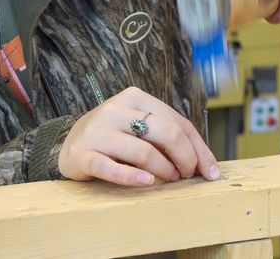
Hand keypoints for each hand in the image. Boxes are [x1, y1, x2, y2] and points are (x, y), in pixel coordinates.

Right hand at [57, 86, 220, 186]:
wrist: (68, 144)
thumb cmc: (114, 137)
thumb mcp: (139, 127)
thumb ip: (167, 137)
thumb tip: (207, 165)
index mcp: (135, 98)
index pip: (178, 122)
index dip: (199, 149)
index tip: (211, 173)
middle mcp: (116, 109)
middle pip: (166, 133)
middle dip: (185, 159)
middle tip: (185, 175)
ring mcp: (98, 131)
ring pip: (143, 152)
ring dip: (164, 170)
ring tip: (168, 180)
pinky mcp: (83, 154)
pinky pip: (112, 168)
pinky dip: (133, 177)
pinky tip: (146, 182)